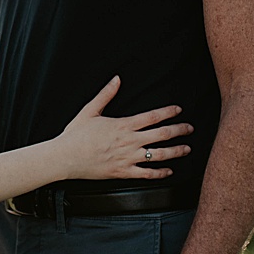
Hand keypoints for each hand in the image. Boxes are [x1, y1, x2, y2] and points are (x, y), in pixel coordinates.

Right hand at [57, 76, 194, 181]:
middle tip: (189, 128)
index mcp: (123, 125)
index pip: (153, 116)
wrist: (64, 157)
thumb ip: (105, 95)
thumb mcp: (89, 111)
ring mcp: (128, 158)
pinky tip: (168, 171)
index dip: (168, 112)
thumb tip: (116, 80)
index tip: (178, 110)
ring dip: (176, 151)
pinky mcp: (123, 172)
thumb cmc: (75, 135)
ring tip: (186, 149)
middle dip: (180, 130)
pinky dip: (160, 173)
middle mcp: (129, 141)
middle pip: (162, 135)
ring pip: (160, 155)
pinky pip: (147, 173)